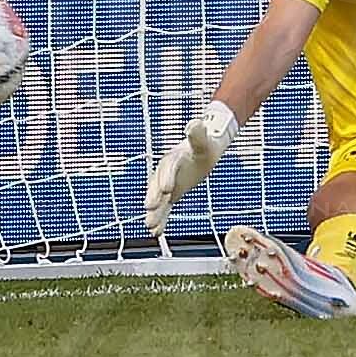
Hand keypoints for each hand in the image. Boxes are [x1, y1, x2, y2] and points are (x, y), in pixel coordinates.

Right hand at [145, 100, 238, 235]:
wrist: (203, 150)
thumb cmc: (205, 146)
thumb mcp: (204, 141)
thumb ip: (198, 134)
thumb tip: (195, 123)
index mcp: (174, 157)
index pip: (169, 168)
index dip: (166, 177)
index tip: (165, 189)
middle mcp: (165, 171)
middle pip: (157, 185)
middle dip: (154, 197)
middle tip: (150, 208)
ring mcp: (165, 184)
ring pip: (158, 200)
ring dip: (154, 213)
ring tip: (150, 226)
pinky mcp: (169, 194)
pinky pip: (164, 208)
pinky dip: (160, 220)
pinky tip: (156, 233)